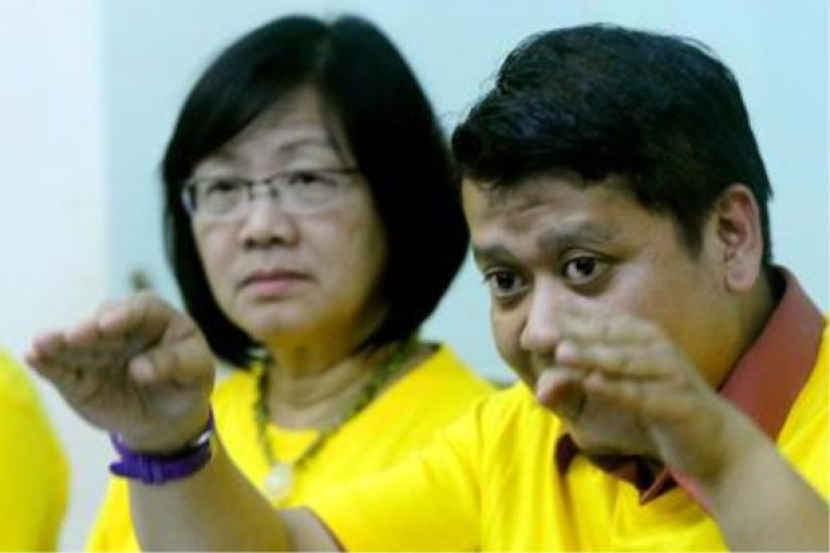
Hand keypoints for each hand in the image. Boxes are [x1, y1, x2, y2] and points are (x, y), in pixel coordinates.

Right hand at [26, 292, 214, 452]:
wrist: (168, 418)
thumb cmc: (187, 385)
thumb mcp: (196, 374)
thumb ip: (174, 365)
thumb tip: (138, 368)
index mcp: (158, 318)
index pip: (142, 308)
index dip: (125, 314)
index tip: (109, 325)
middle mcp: (122, 328)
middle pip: (103, 322)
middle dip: (89, 328)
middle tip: (76, 336)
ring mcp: (98, 350)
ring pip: (77, 343)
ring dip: (58, 342)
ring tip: (42, 343)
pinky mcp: (79, 375)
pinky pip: (62, 368)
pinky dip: (47, 363)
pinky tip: (33, 356)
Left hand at [536, 307, 741, 480]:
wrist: (713, 445)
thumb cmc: (658, 411)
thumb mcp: (616, 396)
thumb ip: (579, 386)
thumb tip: (539, 386)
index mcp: (641, 338)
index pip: (598, 323)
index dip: (565, 320)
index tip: (530, 322)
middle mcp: (656, 348)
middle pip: (608, 336)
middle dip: (570, 333)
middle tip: (535, 334)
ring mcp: (669, 374)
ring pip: (624, 362)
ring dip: (593, 356)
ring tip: (561, 352)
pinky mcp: (677, 403)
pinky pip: (643, 395)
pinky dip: (618, 389)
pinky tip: (594, 384)